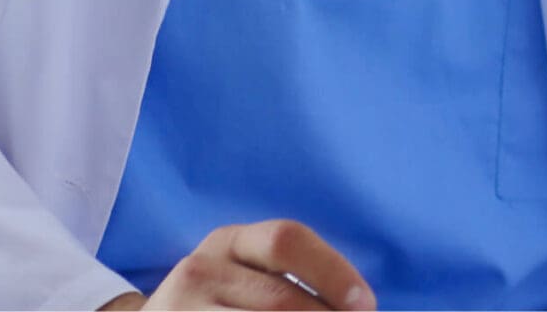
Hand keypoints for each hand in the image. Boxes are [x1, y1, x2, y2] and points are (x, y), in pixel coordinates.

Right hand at [132, 219, 375, 309]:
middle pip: (280, 300)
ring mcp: (181, 311)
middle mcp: (199, 271)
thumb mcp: (248, 281)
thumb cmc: (224, 306)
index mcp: (228, 243)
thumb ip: (295, 289)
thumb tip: (358, 310)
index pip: (286, 241)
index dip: (333, 272)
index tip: (365, 305)